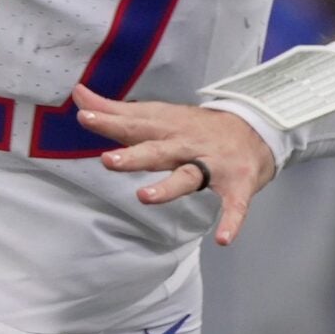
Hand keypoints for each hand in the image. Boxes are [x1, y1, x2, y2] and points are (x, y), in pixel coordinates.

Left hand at [74, 82, 277, 245]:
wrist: (256, 130)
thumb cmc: (197, 127)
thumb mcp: (158, 114)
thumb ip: (117, 110)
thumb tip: (78, 94)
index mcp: (167, 128)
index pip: (134, 123)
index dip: (110, 120)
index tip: (84, 115)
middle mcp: (187, 145)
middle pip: (157, 151)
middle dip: (134, 156)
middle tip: (108, 161)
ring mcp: (213, 165)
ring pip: (188, 176)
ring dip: (168, 187)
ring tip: (145, 197)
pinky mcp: (237, 185)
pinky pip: (234, 205)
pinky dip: (231, 221)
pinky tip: (223, 239)